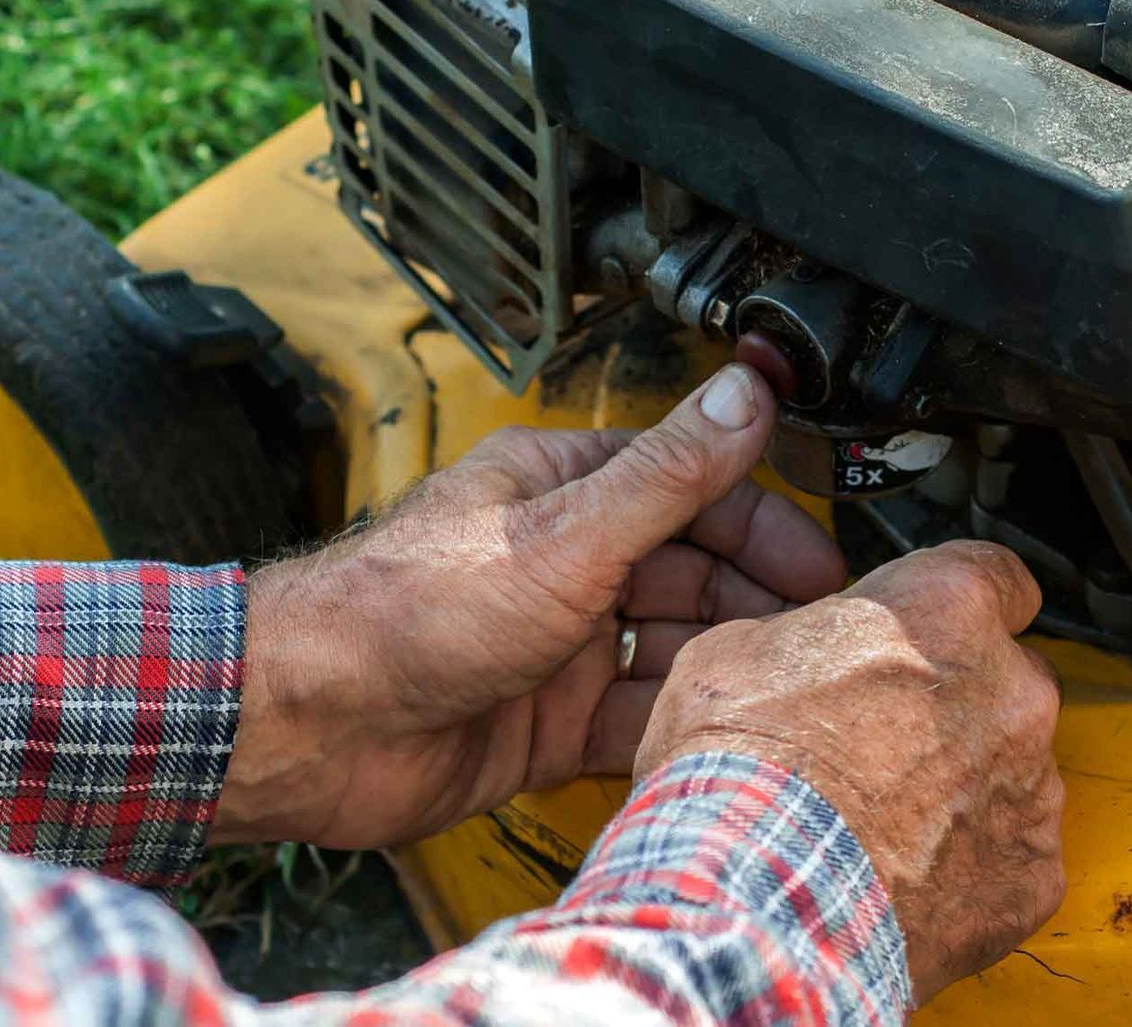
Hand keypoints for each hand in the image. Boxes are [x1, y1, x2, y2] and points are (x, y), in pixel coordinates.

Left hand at [212, 363, 845, 847]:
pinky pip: (635, 719)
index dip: (764, 526)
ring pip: (670, 647)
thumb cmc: (405, 611)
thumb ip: (668, 474)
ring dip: (722, 665)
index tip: (822, 566)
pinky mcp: (547, 721)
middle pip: (693, 572)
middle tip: (815, 639)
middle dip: (755, 602)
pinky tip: (715, 737)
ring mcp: (558, 643)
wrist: (309, 727)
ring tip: (777, 691)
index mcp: (564, 489)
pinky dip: (675, 727)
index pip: (692, 490)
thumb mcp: (565, 536)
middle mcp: (566, 560)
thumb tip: (746, 392)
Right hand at [635, 541, 1065, 1003]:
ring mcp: (1032, 787)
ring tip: (880, 821)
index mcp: (948, 610)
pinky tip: (903, 877)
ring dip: (963, 787)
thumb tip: (814, 651)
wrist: (753, 896)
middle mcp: (1013, 690)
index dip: (964, 604)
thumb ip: (814, 635)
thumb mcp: (740, 651)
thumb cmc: (742, 773)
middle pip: (1008, 680)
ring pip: (1013, 772)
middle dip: (958, 704)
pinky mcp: (1034, 874)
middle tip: (883, 738)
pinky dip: (972, 867)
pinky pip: (1014, 859)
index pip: (999, 576)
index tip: (942, 628)